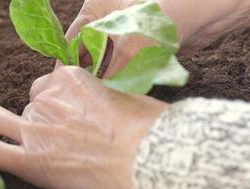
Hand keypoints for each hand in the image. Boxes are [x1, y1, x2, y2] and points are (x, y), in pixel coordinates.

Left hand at [0, 67, 167, 188]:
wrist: (144, 155)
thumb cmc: (143, 125)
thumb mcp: (120, 94)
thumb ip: (97, 94)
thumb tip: (97, 104)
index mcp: (68, 80)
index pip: (46, 84)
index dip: (53, 99)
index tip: (63, 112)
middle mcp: (45, 100)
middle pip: (28, 104)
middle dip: (37, 116)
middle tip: (52, 132)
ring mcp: (34, 129)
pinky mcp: (30, 160)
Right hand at [57, 0, 249, 76]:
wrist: (210, 12)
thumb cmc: (167, 12)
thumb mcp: (132, 43)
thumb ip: (113, 71)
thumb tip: (100, 95)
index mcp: (98, 8)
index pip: (74, 36)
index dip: (67, 60)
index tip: (63, 81)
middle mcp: (109, 20)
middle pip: (89, 50)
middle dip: (86, 71)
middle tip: (80, 94)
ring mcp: (126, 33)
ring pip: (108, 60)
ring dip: (104, 77)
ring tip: (96, 97)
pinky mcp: (142, 46)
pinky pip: (125, 65)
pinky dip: (120, 78)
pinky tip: (116, 92)